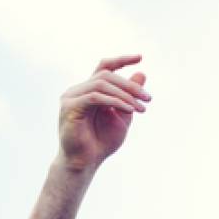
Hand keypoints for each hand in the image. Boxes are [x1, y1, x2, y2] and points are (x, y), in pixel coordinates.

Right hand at [57, 55, 150, 171]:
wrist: (86, 161)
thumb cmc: (102, 141)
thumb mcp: (123, 115)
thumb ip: (130, 96)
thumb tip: (142, 73)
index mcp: (90, 90)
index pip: (104, 67)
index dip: (121, 60)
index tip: (140, 56)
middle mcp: (78, 90)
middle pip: (106, 75)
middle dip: (130, 85)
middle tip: (148, 98)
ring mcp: (71, 97)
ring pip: (101, 83)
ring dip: (126, 94)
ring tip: (141, 108)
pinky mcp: (69, 107)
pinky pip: (95, 97)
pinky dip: (115, 101)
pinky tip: (129, 110)